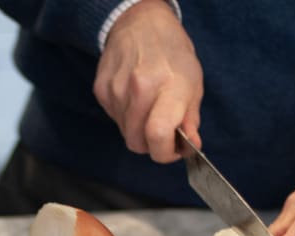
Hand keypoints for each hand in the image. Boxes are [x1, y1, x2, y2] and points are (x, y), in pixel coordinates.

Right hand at [94, 0, 202, 162]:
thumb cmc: (172, 53)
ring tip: (149, 106)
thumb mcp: (193, 83)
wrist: (140, 23)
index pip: (158, 135)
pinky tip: (134, 97)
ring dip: (138, 129)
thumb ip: (191, 119)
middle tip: (163, 131)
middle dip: (152, 144)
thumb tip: (190, 147)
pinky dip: (126, 116)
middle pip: (138, 142)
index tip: (173, 150)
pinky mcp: (101, 90)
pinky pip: (114, 119)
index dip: (165, 153)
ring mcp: (116, 89)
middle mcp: (140, 88)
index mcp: (169, 86)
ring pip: (125, 133)